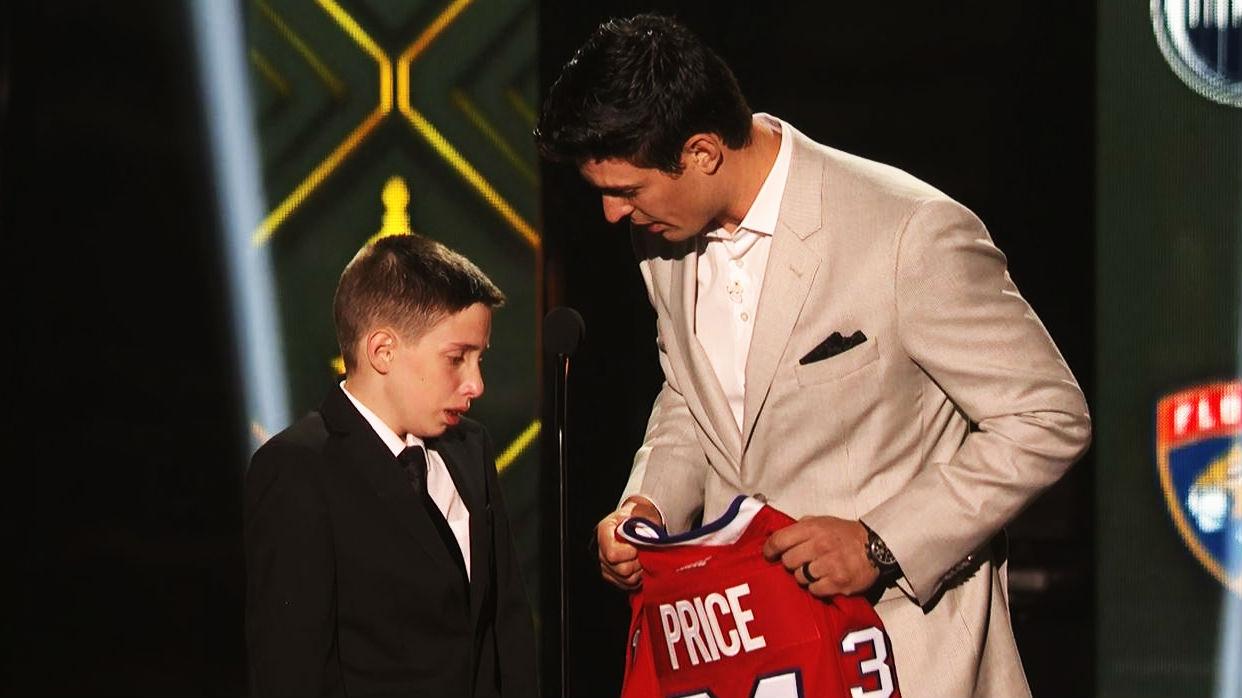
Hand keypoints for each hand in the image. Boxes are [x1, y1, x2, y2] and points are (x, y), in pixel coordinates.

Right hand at [596, 497, 661, 589]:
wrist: (637, 520)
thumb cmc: (637, 515)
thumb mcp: (639, 512)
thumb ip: (639, 524)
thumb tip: (642, 539)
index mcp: (604, 530)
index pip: (613, 553)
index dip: (629, 553)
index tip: (638, 547)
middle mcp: (601, 549)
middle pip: (621, 569)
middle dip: (638, 562)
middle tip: (644, 553)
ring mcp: (605, 565)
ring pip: (626, 579)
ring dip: (639, 571)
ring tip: (644, 559)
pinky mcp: (612, 575)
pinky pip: (626, 585)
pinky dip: (637, 579)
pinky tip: (640, 567)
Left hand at [762, 516, 878, 596]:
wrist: (875, 547)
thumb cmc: (845, 534)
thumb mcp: (823, 521)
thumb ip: (802, 527)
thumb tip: (779, 537)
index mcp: (812, 528)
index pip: (779, 540)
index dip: (770, 549)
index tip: (769, 555)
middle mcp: (819, 546)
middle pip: (788, 561)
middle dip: (792, 563)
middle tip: (801, 563)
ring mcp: (829, 565)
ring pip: (799, 577)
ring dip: (805, 577)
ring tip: (816, 571)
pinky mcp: (838, 582)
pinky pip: (814, 590)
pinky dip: (817, 587)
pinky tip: (825, 580)